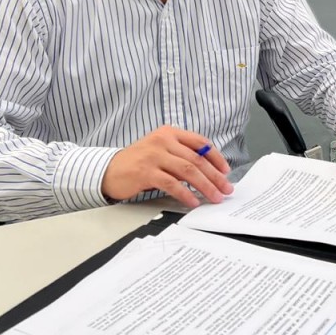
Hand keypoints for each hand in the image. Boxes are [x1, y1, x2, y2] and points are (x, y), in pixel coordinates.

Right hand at [102, 126, 232, 207]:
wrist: (109, 170)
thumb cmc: (139, 162)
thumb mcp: (161, 150)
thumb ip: (181, 155)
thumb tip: (209, 172)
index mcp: (169, 132)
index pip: (200, 143)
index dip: (216, 157)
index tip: (226, 171)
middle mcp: (163, 140)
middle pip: (196, 159)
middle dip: (215, 176)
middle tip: (225, 188)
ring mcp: (154, 155)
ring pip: (187, 171)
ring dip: (205, 186)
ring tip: (215, 197)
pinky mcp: (145, 172)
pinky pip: (172, 184)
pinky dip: (185, 194)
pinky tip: (193, 201)